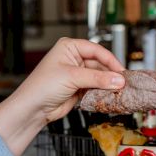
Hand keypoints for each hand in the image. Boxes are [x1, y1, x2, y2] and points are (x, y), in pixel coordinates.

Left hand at [0, 38, 124, 155]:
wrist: (32, 109)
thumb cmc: (42, 86)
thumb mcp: (72, 77)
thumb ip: (98, 78)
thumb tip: (118, 79)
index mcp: (70, 47)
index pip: (97, 50)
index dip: (111, 60)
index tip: (122, 71)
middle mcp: (74, 58)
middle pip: (100, 64)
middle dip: (111, 74)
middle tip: (123, 83)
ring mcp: (77, 74)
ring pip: (100, 77)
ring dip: (108, 84)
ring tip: (118, 90)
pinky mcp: (80, 88)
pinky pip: (97, 87)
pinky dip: (103, 92)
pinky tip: (109, 95)